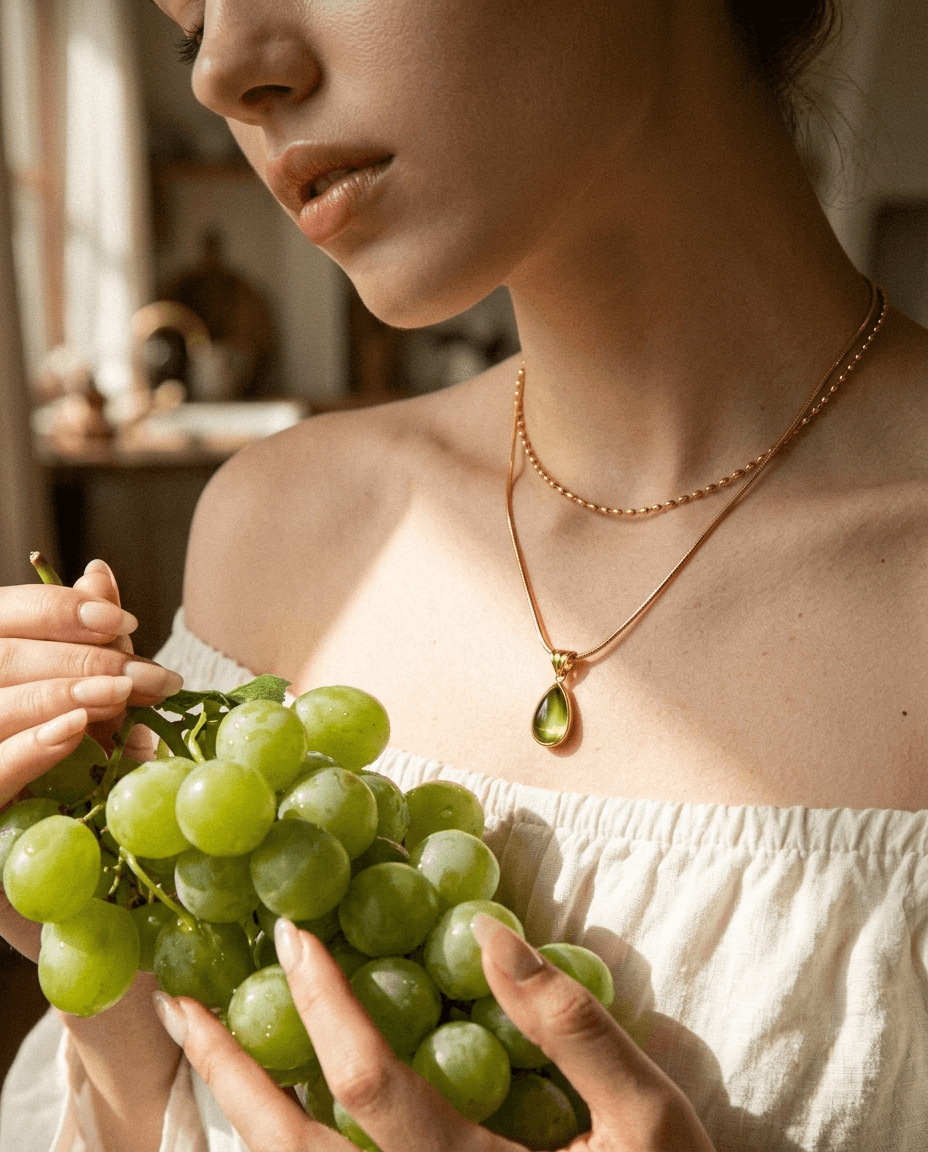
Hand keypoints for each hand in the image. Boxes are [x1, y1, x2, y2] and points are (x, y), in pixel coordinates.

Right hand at [0, 558, 182, 958]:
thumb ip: (88, 650)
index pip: (1, 619)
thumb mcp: (91, 714)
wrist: (73, 905)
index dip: (55, 609)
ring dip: (59, 693)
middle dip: (80, 658)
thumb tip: (99, 573)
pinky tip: (76, 730)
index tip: (119, 619)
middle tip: (151, 674)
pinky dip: (28, 747)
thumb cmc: (80, 798)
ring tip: (124, 694)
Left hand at [155, 916, 715, 1151]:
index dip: (324, 1002)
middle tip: (180, 1002)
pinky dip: (285, 1143)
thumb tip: (490, 933)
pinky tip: (268, 1106)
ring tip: (200, 1044)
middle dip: (229, 1071)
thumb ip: (572, 1027)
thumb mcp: (649, 1118)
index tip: (292, 933)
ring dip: (238, 1110)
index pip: (369, 1085)